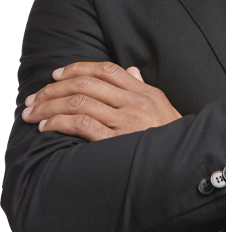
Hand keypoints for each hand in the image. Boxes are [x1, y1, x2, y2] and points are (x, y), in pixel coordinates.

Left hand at [22, 62, 181, 140]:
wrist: (184, 163)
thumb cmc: (171, 137)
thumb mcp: (161, 107)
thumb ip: (143, 88)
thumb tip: (131, 71)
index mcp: (144, 92)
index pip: (106, 70)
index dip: (77, 68)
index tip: (56, 75)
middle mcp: (134, 103)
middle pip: (87, 84)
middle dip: (54, 89)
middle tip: (35, 98)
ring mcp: (125, 122)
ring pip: (79, 103)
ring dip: (50, 107)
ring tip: (34, 114)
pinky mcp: (116, 142)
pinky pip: (82, 125)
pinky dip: (60, 123)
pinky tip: (47, 127)